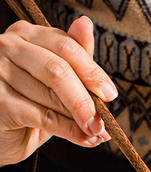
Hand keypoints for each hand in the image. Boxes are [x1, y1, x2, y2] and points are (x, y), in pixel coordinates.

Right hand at [0, 17, 116, 166]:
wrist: (1, 133)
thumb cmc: (30, 104)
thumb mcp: (54, 81)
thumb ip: (73, 59)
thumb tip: (86, 24)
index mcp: (26, 34)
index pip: (66, 46)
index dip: (92, 72)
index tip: (110, 95)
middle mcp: (7, 47)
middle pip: (59, 70)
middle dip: (86, 99)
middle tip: (104, 121)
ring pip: (52, 95)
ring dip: (81, 119)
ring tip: (97, 134)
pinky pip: (43, 116)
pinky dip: (69, 130)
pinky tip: (84, 139)